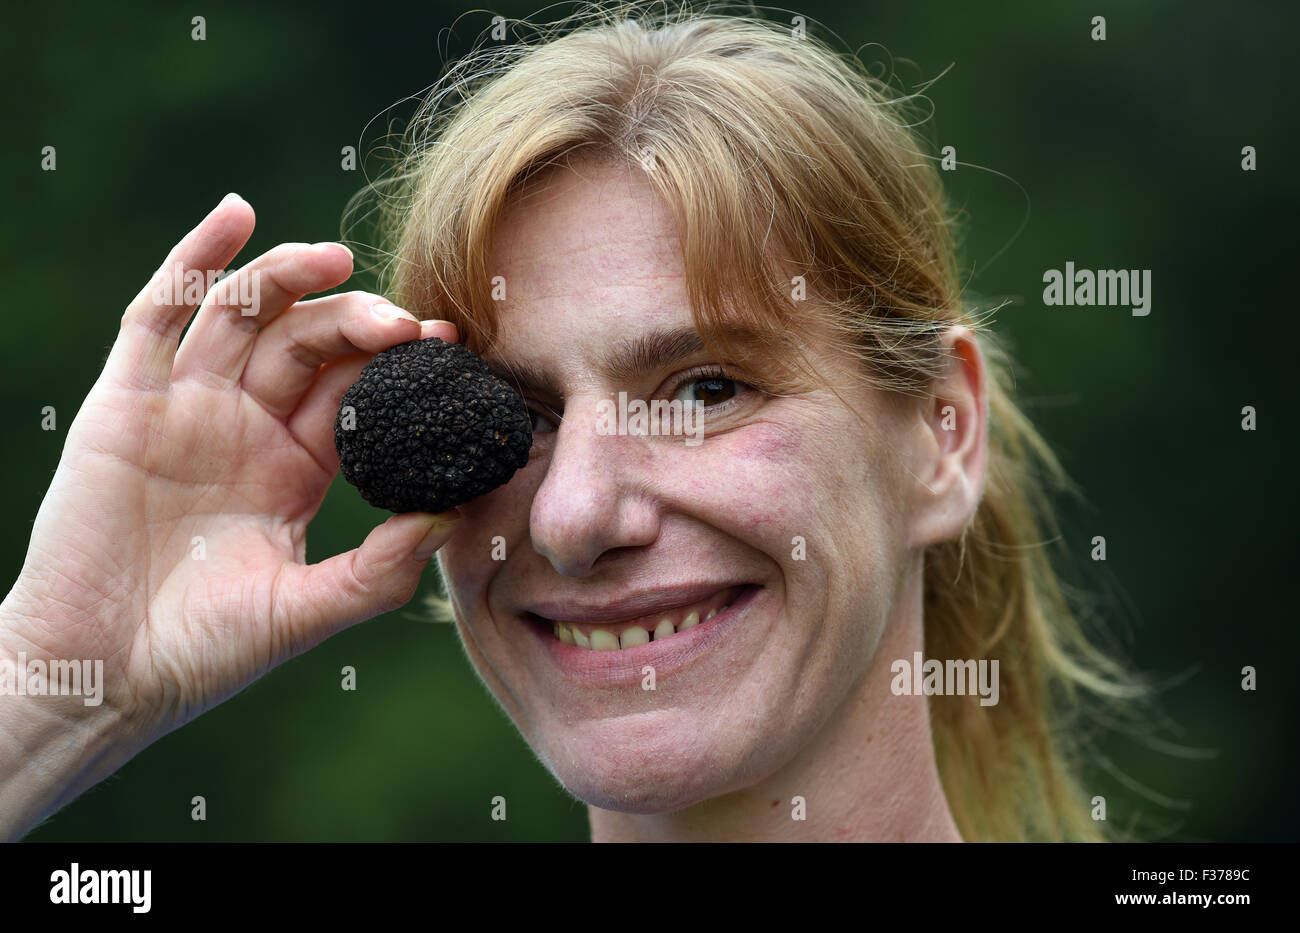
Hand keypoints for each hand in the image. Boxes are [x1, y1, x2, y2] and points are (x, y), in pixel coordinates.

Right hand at [1, 195, 459, 824]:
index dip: (398, 362)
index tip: (448, 345)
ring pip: (245, 314)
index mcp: (294, 466)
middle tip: (405, 323)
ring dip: (289, 276)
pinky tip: (235, 213)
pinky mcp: (126, 401)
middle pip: (309, 342)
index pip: (356, 389)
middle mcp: (244, 426)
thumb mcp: (304, 611)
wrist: (99, 676)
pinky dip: (193, 259)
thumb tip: (454, 516)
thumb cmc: (201, 652)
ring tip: (337, 259)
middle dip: (357, 322)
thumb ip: (379, 569)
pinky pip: (158, 314)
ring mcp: (185, 408)